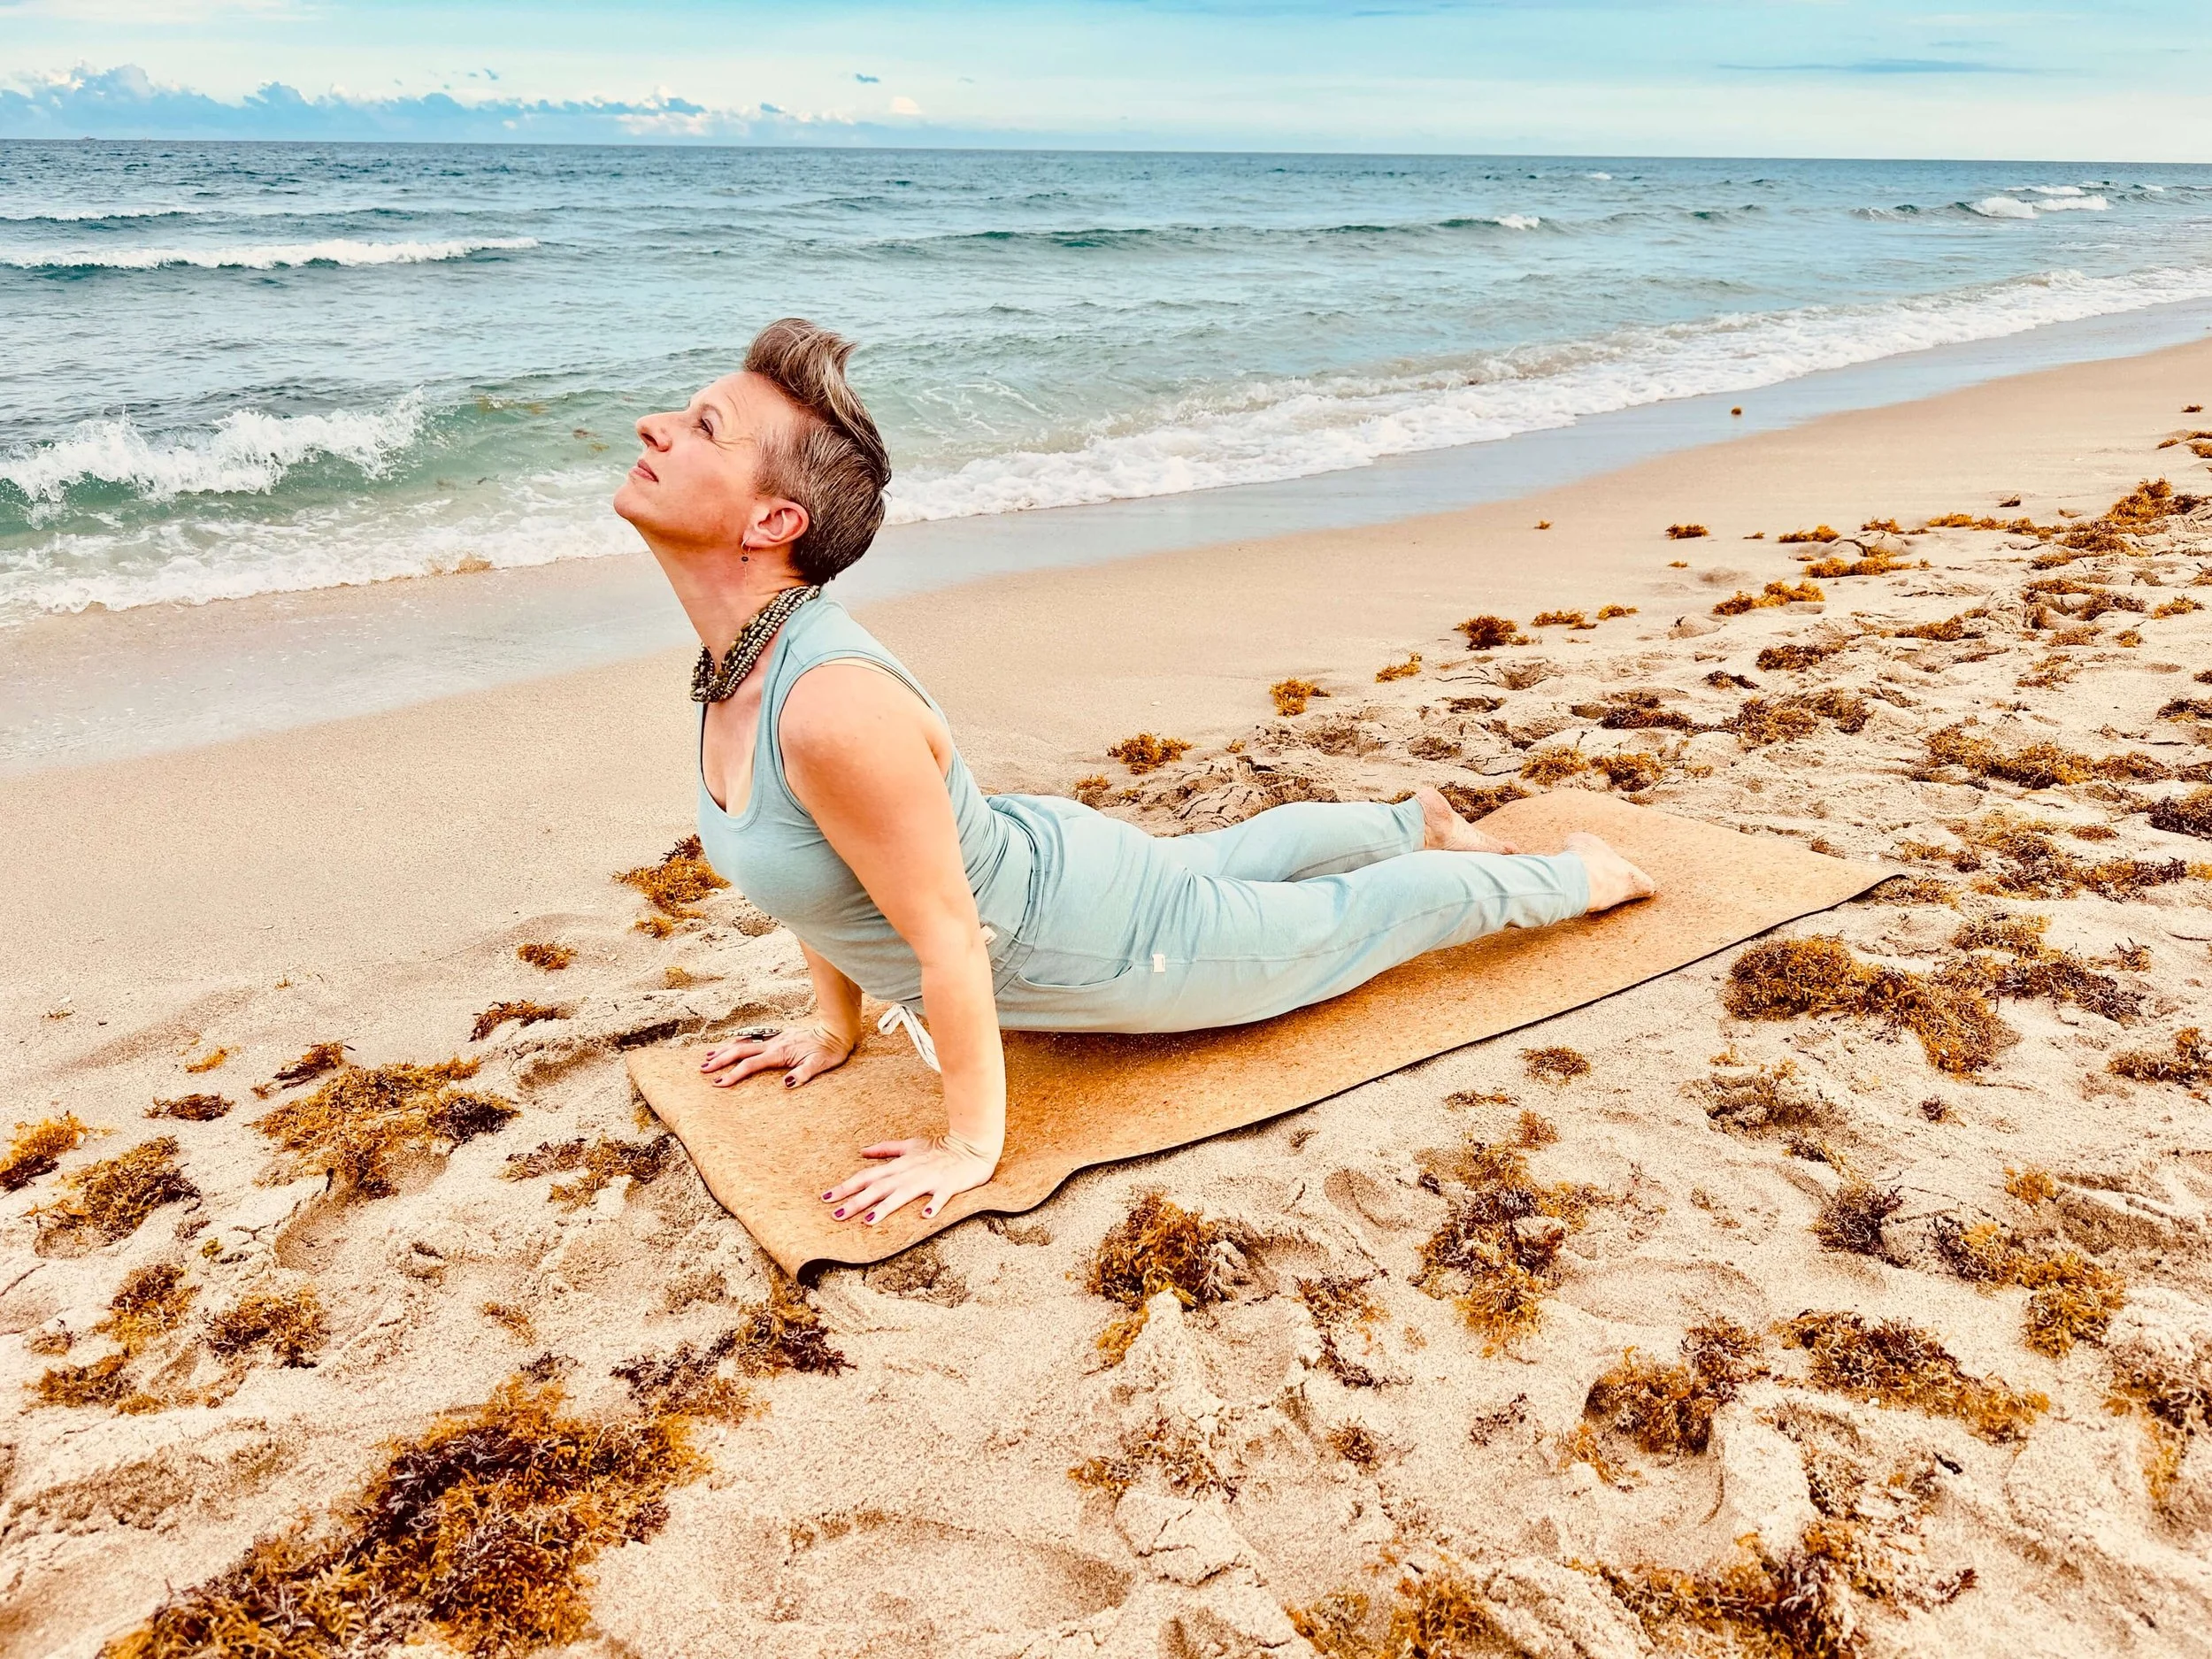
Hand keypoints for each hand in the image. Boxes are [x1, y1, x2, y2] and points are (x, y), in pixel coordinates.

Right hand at [699, 1022, 854, 1089]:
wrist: (837, 1031)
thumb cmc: (830, 1050)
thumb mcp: (820, 1065)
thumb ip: (804, 1074)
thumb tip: (786, 1083)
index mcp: (780, 1053)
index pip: (750, 1065)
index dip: (733, 1074)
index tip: (719, 1084)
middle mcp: (773, 1044)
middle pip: (740, 1051)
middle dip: (721, 1060)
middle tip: (703, 1069)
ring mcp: (775, 1038)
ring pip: (744, 1043)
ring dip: (726, 1049)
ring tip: (709, 1056)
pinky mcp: (779, 1036)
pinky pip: (753, 1039)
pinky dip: (739, 1042)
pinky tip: (732, 1045)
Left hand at [821, 1134, 996, 1226]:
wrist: (972, 1145)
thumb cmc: (941, 1147)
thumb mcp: (910, 1145)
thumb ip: (885, 1149)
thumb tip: (861, 1151)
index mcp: (899, 1165)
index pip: (867, 1176)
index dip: (846, 1186)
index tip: (826, 1197)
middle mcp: (909, 1172)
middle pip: (878, 1188)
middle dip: (856, 1201)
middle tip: (836, 1216)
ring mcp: (928, 1179)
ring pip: (903, 1194)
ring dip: (886, 1207)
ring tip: (868, 1221)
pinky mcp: (948, 1185)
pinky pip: (940, 1197)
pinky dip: (933, 1205)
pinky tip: (925, 1216)